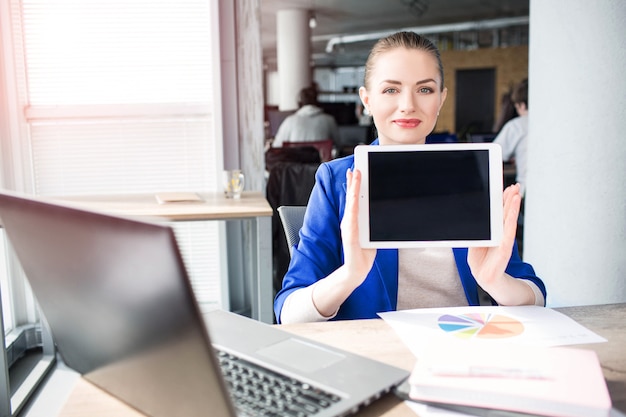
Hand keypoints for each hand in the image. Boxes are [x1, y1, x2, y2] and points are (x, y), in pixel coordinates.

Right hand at [340, 168, 376, 284]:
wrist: (356, 271)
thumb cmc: (363, 254)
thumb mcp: (371, 235)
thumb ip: (373, 225)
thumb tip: (384, 213)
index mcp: (355, 220)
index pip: (354, 200)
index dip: (354, 185)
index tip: (356, 172)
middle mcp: (349, 221)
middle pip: (351, 198)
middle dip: (353, 182)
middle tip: (355, 168)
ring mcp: (348, 227)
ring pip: (351, 204)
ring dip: (353, 190)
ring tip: (355, 177)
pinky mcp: (350, 235)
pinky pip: (352, 218)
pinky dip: (352, 207)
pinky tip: (353, 198)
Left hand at [467, 183, 520, 290]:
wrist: (485, 279)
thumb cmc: (481, 260)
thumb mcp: (477, 242)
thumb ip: (480, 231)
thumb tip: (478, 217)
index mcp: (494, 232)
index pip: (499, 213)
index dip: (503, 201)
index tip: (507, 188)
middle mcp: (501, 235)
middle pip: (505, 214)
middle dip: (510, 200)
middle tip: (515, 187)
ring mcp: (503, 243)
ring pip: (508, 222)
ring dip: (512, 208)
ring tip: (516, 195)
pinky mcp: (503, 251)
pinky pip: (507, 235)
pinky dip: (509, 224)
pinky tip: (512, 214)